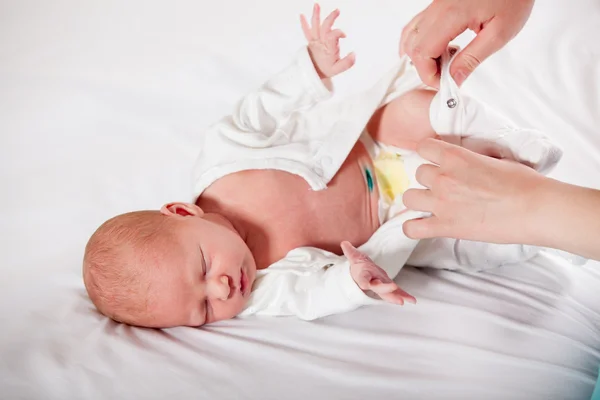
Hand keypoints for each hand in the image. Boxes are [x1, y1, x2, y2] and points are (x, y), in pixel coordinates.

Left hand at [300, 3, 354, 78]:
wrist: (314, 72)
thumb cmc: (327, 69)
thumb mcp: (338, 69)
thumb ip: (347, 63)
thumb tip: (354, 54)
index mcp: (328, 49)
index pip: (333, 36)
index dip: (339, 32)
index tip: (344, 35)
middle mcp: (321, 43)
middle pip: (325, 27)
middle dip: (330, 18)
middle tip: (337, 10)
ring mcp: (315, 41)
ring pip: (315, 26)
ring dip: (316, 15)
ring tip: (316, 5)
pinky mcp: (311, 40)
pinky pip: (306, 31)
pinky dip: (303, 23)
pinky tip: (301, 15)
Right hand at [341, 241, 415, 304]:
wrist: (363, 275)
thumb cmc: (359, 267)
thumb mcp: (354, 257)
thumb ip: (350, 251)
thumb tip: (344, 243)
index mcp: (363, 275)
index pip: (362, 278)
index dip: (363, 281)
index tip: (364, 285)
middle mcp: (372, 282)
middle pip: (377, 287)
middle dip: (385, 288)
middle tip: (392, 287)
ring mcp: (381, 286)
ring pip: (387, 293)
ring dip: (395, 296)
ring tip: (403, 301)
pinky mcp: (388, 287)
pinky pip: (397, 292)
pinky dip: (404, 296)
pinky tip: (412, 300)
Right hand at [400, 0, 534, 86]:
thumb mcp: (499, 33)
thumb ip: (472, 58)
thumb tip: (454, 79)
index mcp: (451, 15)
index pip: (423, 53)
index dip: (428, 74)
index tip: (444, 83)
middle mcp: (437, 8)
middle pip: (413, 46)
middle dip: (424, 68)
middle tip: (445, 76)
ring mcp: (435, 5)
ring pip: (411, 35)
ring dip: (420, 55)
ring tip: (443, 64)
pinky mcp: (438, 4)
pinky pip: (417, 26)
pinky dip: (420, 42)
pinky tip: (437, 50)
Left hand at [402, 138, 546, 243]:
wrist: (535, 209)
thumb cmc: (524, 183)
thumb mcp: (495, 159)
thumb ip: (472, 159)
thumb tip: (468, 160)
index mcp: (456, 157)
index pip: (424, 147)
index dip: (429, 153)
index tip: (436, 160)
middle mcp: (443, 178)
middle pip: (418, 174)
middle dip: (430, 179)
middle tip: (445, 186)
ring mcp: (442, 203)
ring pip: (409, 198)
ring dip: (419, 200)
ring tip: (432, 205)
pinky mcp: (446, 227)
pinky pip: (411, 228)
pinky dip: (413, 228)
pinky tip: (422, 226)